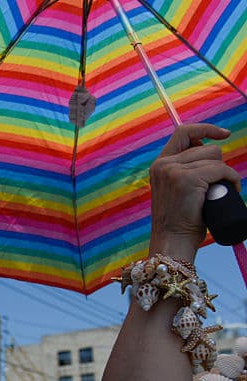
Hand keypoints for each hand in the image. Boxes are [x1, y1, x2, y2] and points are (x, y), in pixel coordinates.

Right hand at [149, 123, 239, 256]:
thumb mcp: (177, 188)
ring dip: (225, 174)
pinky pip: (221, 169)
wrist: (173, 242)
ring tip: (220, 192)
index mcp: (159, 165)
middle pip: (206, 147)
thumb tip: (207, 147)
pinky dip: (231, 180)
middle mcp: (163, 164)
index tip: (224, 134)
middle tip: (216, 186)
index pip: (183, 132)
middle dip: (218, 164)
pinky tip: (229, 191)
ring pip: (214, 157)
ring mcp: (173, 171)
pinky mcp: (187, 179)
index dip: (205, 129)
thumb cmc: (181, 220)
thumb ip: (184, 169)